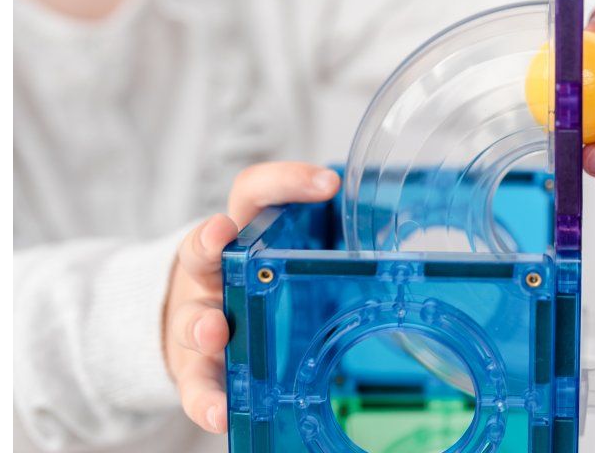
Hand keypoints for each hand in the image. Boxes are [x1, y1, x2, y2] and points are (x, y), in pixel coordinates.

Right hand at [162, 162, 340, 432]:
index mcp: (241, 236)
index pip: (256, 193)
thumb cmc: (255, 286)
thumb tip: (403, 248)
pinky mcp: (193, 368)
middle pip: (202, 247)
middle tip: (221, 237)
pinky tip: (220, 412)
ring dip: (201, 323)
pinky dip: (206, 399)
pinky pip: (195, 384)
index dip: (286, 182)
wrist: (198, 325)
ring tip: (214, 331)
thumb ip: (326, 250)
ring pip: (191, 316)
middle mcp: (212, 272)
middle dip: (209, 241)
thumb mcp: (283, 259)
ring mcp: (197, 318)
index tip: (326, 184)